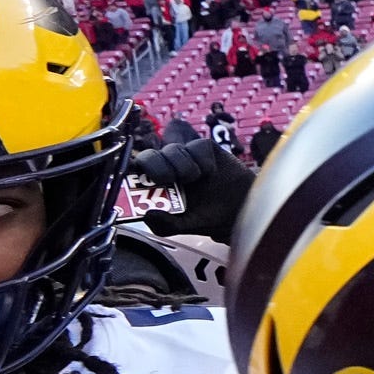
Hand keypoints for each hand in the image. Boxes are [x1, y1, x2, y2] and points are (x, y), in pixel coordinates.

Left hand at [126, 139, 254, 248]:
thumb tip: (148, 215)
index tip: (135, 179)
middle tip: (167, 180)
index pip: (136, 169)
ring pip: (172, 150)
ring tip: (195, 180)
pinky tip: (209, 173)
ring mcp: (185, 155)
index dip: (131, 169)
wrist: (242, 212)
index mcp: (157, 183)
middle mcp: (168, 166)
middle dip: (155, 166)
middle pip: (149, 154)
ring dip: (182, 167)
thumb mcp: (185, 227)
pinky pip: (195, 147)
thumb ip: (165, 225)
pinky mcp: (204, 148)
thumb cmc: (210, 217)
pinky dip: (201, 162)